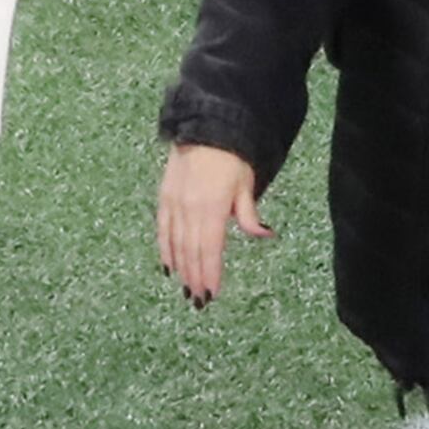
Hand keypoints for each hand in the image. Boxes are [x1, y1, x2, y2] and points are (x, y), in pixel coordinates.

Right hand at [157, 141, 269, 309]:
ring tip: (185, 289)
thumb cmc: (232, 156)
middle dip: (195, 277)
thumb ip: (249, 215)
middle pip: (191, 251)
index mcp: (212, 207)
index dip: (210, 274)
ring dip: (181, 269)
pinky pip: (163, 229)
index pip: (209, 249)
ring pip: (175, 244)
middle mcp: (190, 208)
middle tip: (198, 300)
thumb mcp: (246, 185)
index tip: (211, 294)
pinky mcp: (165, 196)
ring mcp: (174, 203)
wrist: (205, 127)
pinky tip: (168, 266)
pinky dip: (165, 249)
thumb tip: (265, 235)